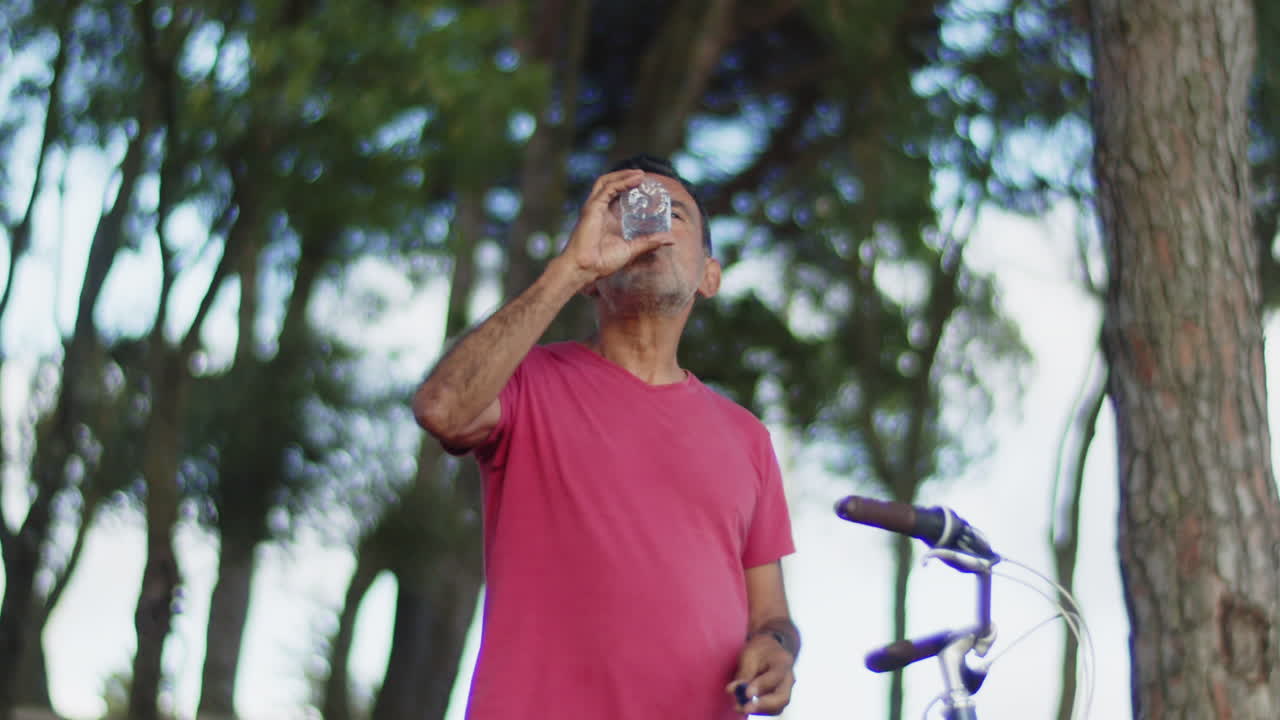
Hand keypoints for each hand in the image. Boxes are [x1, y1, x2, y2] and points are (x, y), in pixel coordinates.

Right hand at [556, 169, 674, 285]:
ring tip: (641, 174)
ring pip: (608, 182)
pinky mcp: (592, 208)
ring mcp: (595, 207)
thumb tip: (671, 239)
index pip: (618, 195)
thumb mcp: (632, 249)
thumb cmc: (603, 262)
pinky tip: (635, 180)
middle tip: (644, 176)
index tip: (647, 186)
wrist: (585, 269)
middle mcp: (600, 210)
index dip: (630, 188)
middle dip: (626, 177)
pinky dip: (622, 182)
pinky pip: (608, 188)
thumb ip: (649, 242)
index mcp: (608, 217)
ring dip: (624, 175)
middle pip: (611, 184)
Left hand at [725, 633, 795, 714]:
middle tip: (745, 708)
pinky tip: (745, 706)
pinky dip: (759, 709)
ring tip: (740, 707)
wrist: (770, 648)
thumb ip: (744, 673)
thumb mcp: (749, 655)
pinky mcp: (780, 698)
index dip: (761, 686)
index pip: (775, 676)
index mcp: (783, 662)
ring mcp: (786, 689)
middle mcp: (789, 678)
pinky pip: (772, 708)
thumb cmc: (758, 650)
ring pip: (778, 706)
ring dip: (759, 710)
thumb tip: (732, 691)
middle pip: (782, 697)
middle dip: (763, 705)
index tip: (746, 693)